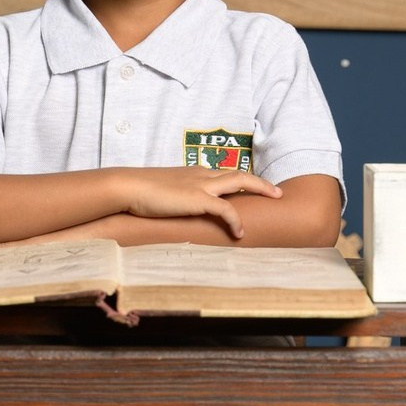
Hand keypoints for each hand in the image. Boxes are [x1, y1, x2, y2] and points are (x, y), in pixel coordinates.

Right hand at [120, 167, 281, 238]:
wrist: (129, 187)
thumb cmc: (140, 192)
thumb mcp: (162, 193)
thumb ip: (174, 198)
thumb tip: (174, 209)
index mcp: (193, 172)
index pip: (223, 174)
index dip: (240, 181)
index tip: (252, 188)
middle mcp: (201, 174)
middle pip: (238, 174)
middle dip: (259, 182)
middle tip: (276, 192)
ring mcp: (201, 185)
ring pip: (240, 181)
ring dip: (260, 189)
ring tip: (274, 200)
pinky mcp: (199, 199)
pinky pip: (226, 209)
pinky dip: (236, 220)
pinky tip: (239, 232)